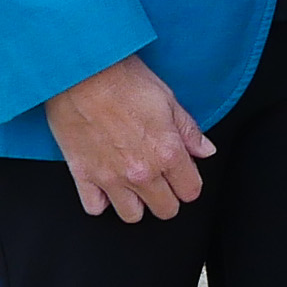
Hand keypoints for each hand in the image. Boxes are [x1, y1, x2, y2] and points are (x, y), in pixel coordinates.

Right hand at [42, 52, 216, 223]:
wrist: (81, 70)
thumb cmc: (123, 78)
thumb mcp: (167, 99)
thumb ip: (189, 131)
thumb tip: (205, 149)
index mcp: (167, 152)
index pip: (190, 191)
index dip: (189, 182)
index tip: (183, 174)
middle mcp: (141, 172)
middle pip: (165, 209)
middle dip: (167, 197)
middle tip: (161, 179)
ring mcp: (111, 178)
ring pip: (132, 215)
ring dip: (136, 202)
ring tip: (133, 184)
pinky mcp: (83, 176)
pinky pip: (95, 208)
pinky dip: (101, 201)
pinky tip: (106, 184)